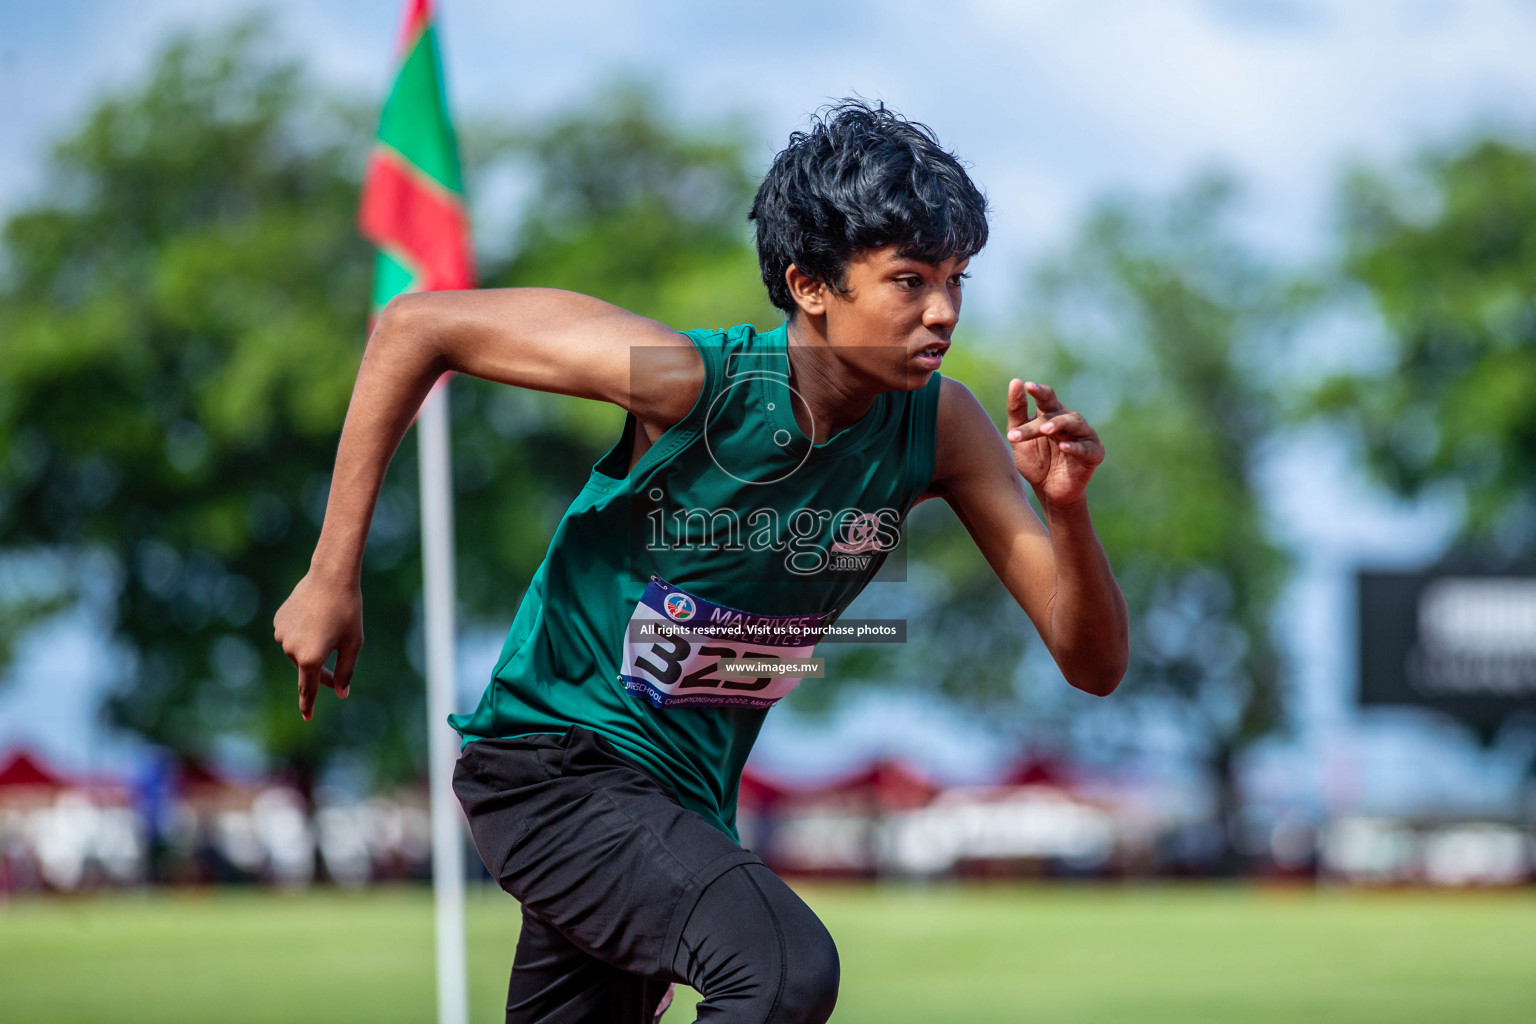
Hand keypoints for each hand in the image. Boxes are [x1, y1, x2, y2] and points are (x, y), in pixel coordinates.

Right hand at [273, 570, 362, 720]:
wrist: (331, 577)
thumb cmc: (348, 612)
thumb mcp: (353, 644)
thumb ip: (345, 672)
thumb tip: (340, 693)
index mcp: (310, 659)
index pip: (308, 690)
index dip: (308, 705)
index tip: (308, 718)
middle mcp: (291, 650)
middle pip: (306, 669)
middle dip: (321, 669)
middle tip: (338, 658)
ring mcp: (281, 635)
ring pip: (298, 651)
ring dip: (313, 647)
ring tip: (328, 626)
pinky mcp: (278, 621)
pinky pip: (292, 635)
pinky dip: (304, 633)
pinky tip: (316, 617)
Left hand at [1005, 379, 1104, 507]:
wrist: (1048, 491)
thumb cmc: (1035, 461)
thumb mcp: (1018, 438)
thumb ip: (1016, 413)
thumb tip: (1015, 382)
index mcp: (1051, 414)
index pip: (1046, 397)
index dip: (1038, 391)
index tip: (1026, 386)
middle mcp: (1069, 420)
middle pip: (1056, 413)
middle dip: (1044, 418)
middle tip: (1033, 424)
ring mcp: (1083, 435)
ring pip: (1074, 424)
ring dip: (1059, 425)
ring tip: (1045, 430)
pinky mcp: (1094, 453)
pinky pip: (1086, 448)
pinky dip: (1075, 447)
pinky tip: (1063, 447)